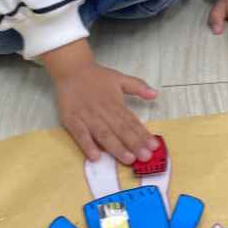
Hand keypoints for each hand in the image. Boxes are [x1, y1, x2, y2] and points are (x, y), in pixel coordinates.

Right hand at [41, 40, 158, 164]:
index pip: (132, 122)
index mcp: (116, 104)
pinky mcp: (72, 120)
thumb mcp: (119, 77)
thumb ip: (138, 86)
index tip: (154, 146)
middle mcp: (104, 112)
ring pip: (104, 135)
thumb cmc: (96, 76)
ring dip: (116, 147)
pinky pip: (80, 134)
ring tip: (128, 159)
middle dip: (134, 144)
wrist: (71, 68)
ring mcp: (87, 117)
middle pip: (121, 130)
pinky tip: (95, 156)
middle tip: (146, 157)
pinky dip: (87, 145)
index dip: (143, 135)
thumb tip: (155, 94)